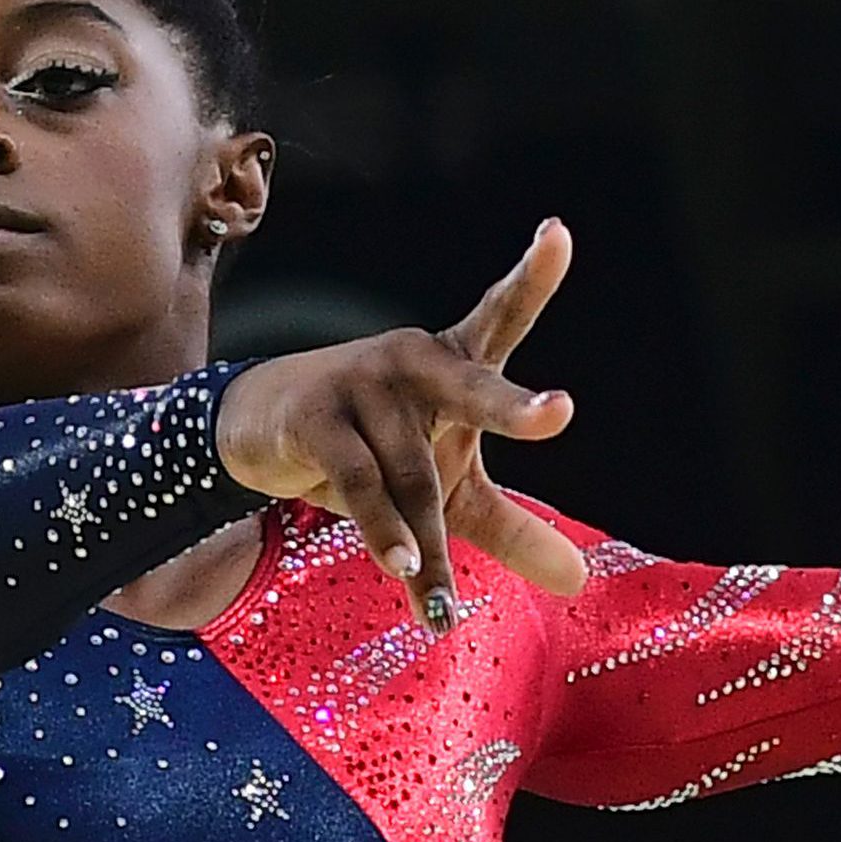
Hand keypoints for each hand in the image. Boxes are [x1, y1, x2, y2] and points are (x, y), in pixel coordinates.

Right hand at [214, 220, 592, 628]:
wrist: (261, 434)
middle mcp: (414, 362)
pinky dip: (384, 532)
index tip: (558, 233)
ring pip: (412, 476)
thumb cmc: (378, 452)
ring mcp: (363, 383)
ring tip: (439, 608)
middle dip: (515, 406)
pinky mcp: (316, 417)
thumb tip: (579, 581)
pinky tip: (404, 568)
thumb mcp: (450, 492)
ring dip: (427, 548)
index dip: (531, 277)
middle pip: (473, 389)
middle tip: (560, 411)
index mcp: (454, 363)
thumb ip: (513, 530)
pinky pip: (361, 483)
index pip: (500, 316)